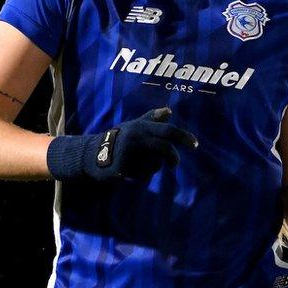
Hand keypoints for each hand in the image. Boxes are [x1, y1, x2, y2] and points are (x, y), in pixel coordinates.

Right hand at [47, 107, 198, 181]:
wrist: (91, 155)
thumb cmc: (118, 139)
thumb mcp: (134, 126)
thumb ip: (151, 119)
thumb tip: (169, 110)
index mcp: (141, 127)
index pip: (168, 130)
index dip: (184, 137)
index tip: (196, 145)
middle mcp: (136, 138)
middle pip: (165, 149)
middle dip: (172, 158)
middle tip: (174, 164)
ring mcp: (129, 153)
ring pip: (155, 165)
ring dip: (152, 168)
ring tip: (138, 164)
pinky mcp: (122, 168)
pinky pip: (143, 176)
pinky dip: (141, 177)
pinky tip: (130, 172)